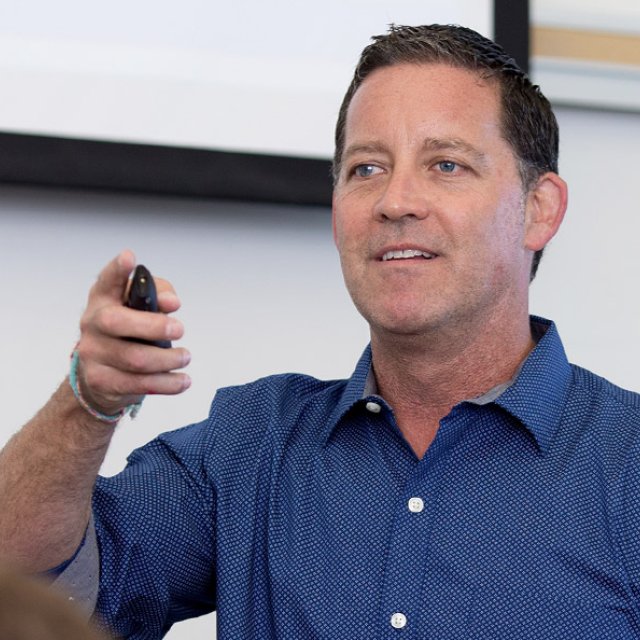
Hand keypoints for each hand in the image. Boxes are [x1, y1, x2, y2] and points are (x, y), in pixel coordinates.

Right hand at [75, 250, 190, 415]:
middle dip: (153, 326)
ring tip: (185, 356)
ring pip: (134, 359)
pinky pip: (139, 384)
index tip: (129, 258)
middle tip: (179, 329)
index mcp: (103, 299)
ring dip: (168, 359)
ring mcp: (93, 354)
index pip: (107, 281)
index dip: (117, 270)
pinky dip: (167, 383)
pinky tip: (182, 380)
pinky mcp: (102, 381)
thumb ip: (158, 294)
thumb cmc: (127, 333)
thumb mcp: (140, 307)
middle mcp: (93, 324)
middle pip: (117, 322)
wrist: (100, 376)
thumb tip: (171, 302)